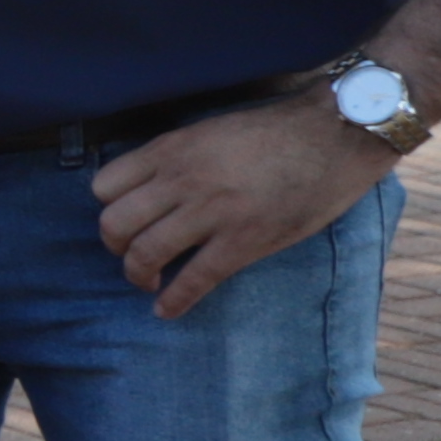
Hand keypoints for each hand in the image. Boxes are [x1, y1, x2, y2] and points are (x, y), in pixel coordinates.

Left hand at [88, 95, 398, 319]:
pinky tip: (166, 310)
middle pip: (115, 224)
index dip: (109, 208)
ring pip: (146, 253)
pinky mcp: (245, 240)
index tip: (123, 220)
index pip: (104, 185)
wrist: (335, 134)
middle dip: (116, 247)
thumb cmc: (276, 131)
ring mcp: (213, 212)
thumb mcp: (209, 131)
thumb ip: (176, 158)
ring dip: (138, 275)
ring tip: (148, 282)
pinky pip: (196, 279)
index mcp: (171, 150)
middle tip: (131, 255)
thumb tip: (149, 188)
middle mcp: (182, 180)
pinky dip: (174, 300)